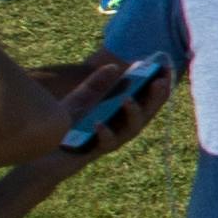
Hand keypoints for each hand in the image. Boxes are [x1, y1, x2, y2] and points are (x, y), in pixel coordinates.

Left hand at [52, 54, 168, 163]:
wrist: (51, 145)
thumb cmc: (69, 120)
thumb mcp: (84, 96)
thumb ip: (98, 81)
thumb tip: (114, 67)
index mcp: (126, 112)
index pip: (150, 96)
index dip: (160, 83)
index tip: (166, 68)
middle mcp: (125, 126)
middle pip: (148, 112)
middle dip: (156, 97)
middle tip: (159, 82)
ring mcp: (115, 139)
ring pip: (133, 128)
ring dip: (133, 113)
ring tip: (127, 99)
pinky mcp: (99, 149)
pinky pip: (107, 142)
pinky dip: (105, 132)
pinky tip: (98, 122)